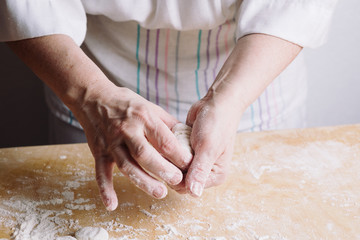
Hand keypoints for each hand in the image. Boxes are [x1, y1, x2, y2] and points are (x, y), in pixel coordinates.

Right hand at [74, 85, 192, 210]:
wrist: (93, 97)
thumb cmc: (126, 103)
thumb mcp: (150, 107)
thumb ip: (167, 124)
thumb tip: (188, 139)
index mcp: (143, 117)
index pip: (164, 140)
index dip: (179, 155)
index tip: (190, 166)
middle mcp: (127, 130)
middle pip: (145, 154)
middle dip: (163, 170)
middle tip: (178, 181)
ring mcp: (111, 142)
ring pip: (126, 165)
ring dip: (143, 181)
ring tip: (160, 193)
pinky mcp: (98, 152)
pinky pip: (100, 172)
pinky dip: (105, 189)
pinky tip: (112, 205)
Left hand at [169, 94, 239, 196]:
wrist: (217, 103)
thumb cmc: (217, 124)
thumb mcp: (208, 147)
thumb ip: (200, 170)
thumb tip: (194, 193)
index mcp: (215, 175)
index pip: (188, 188)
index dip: (176, 178)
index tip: (170, 161)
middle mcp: (206, 172)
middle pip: (180, 180)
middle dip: (172, 167)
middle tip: (168, 150)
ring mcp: (196, 162)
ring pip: (175, 168)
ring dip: (170, 158)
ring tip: (169, 143)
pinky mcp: (188, 152)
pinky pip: (174, 157)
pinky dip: (170, 150)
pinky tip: (169, 140)